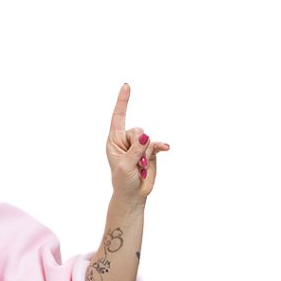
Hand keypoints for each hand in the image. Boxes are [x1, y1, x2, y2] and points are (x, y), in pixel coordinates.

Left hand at [106, 83, 169, 201]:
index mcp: (114, 141)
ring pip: (148, 138)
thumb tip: (145, 136)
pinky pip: (157, 144)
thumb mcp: (125, 166)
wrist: (134, 195)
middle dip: (138, 147)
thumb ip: (135, 150)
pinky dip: (160, 146)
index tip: (126, 85)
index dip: (123, 101)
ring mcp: (139, 145)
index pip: (118, 117)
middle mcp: (126, 140)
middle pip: (137, 130)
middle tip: (135, 164)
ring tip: (140, 168)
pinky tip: (166, 148)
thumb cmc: (123, 181)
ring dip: (146, 154)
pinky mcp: (150, 151)